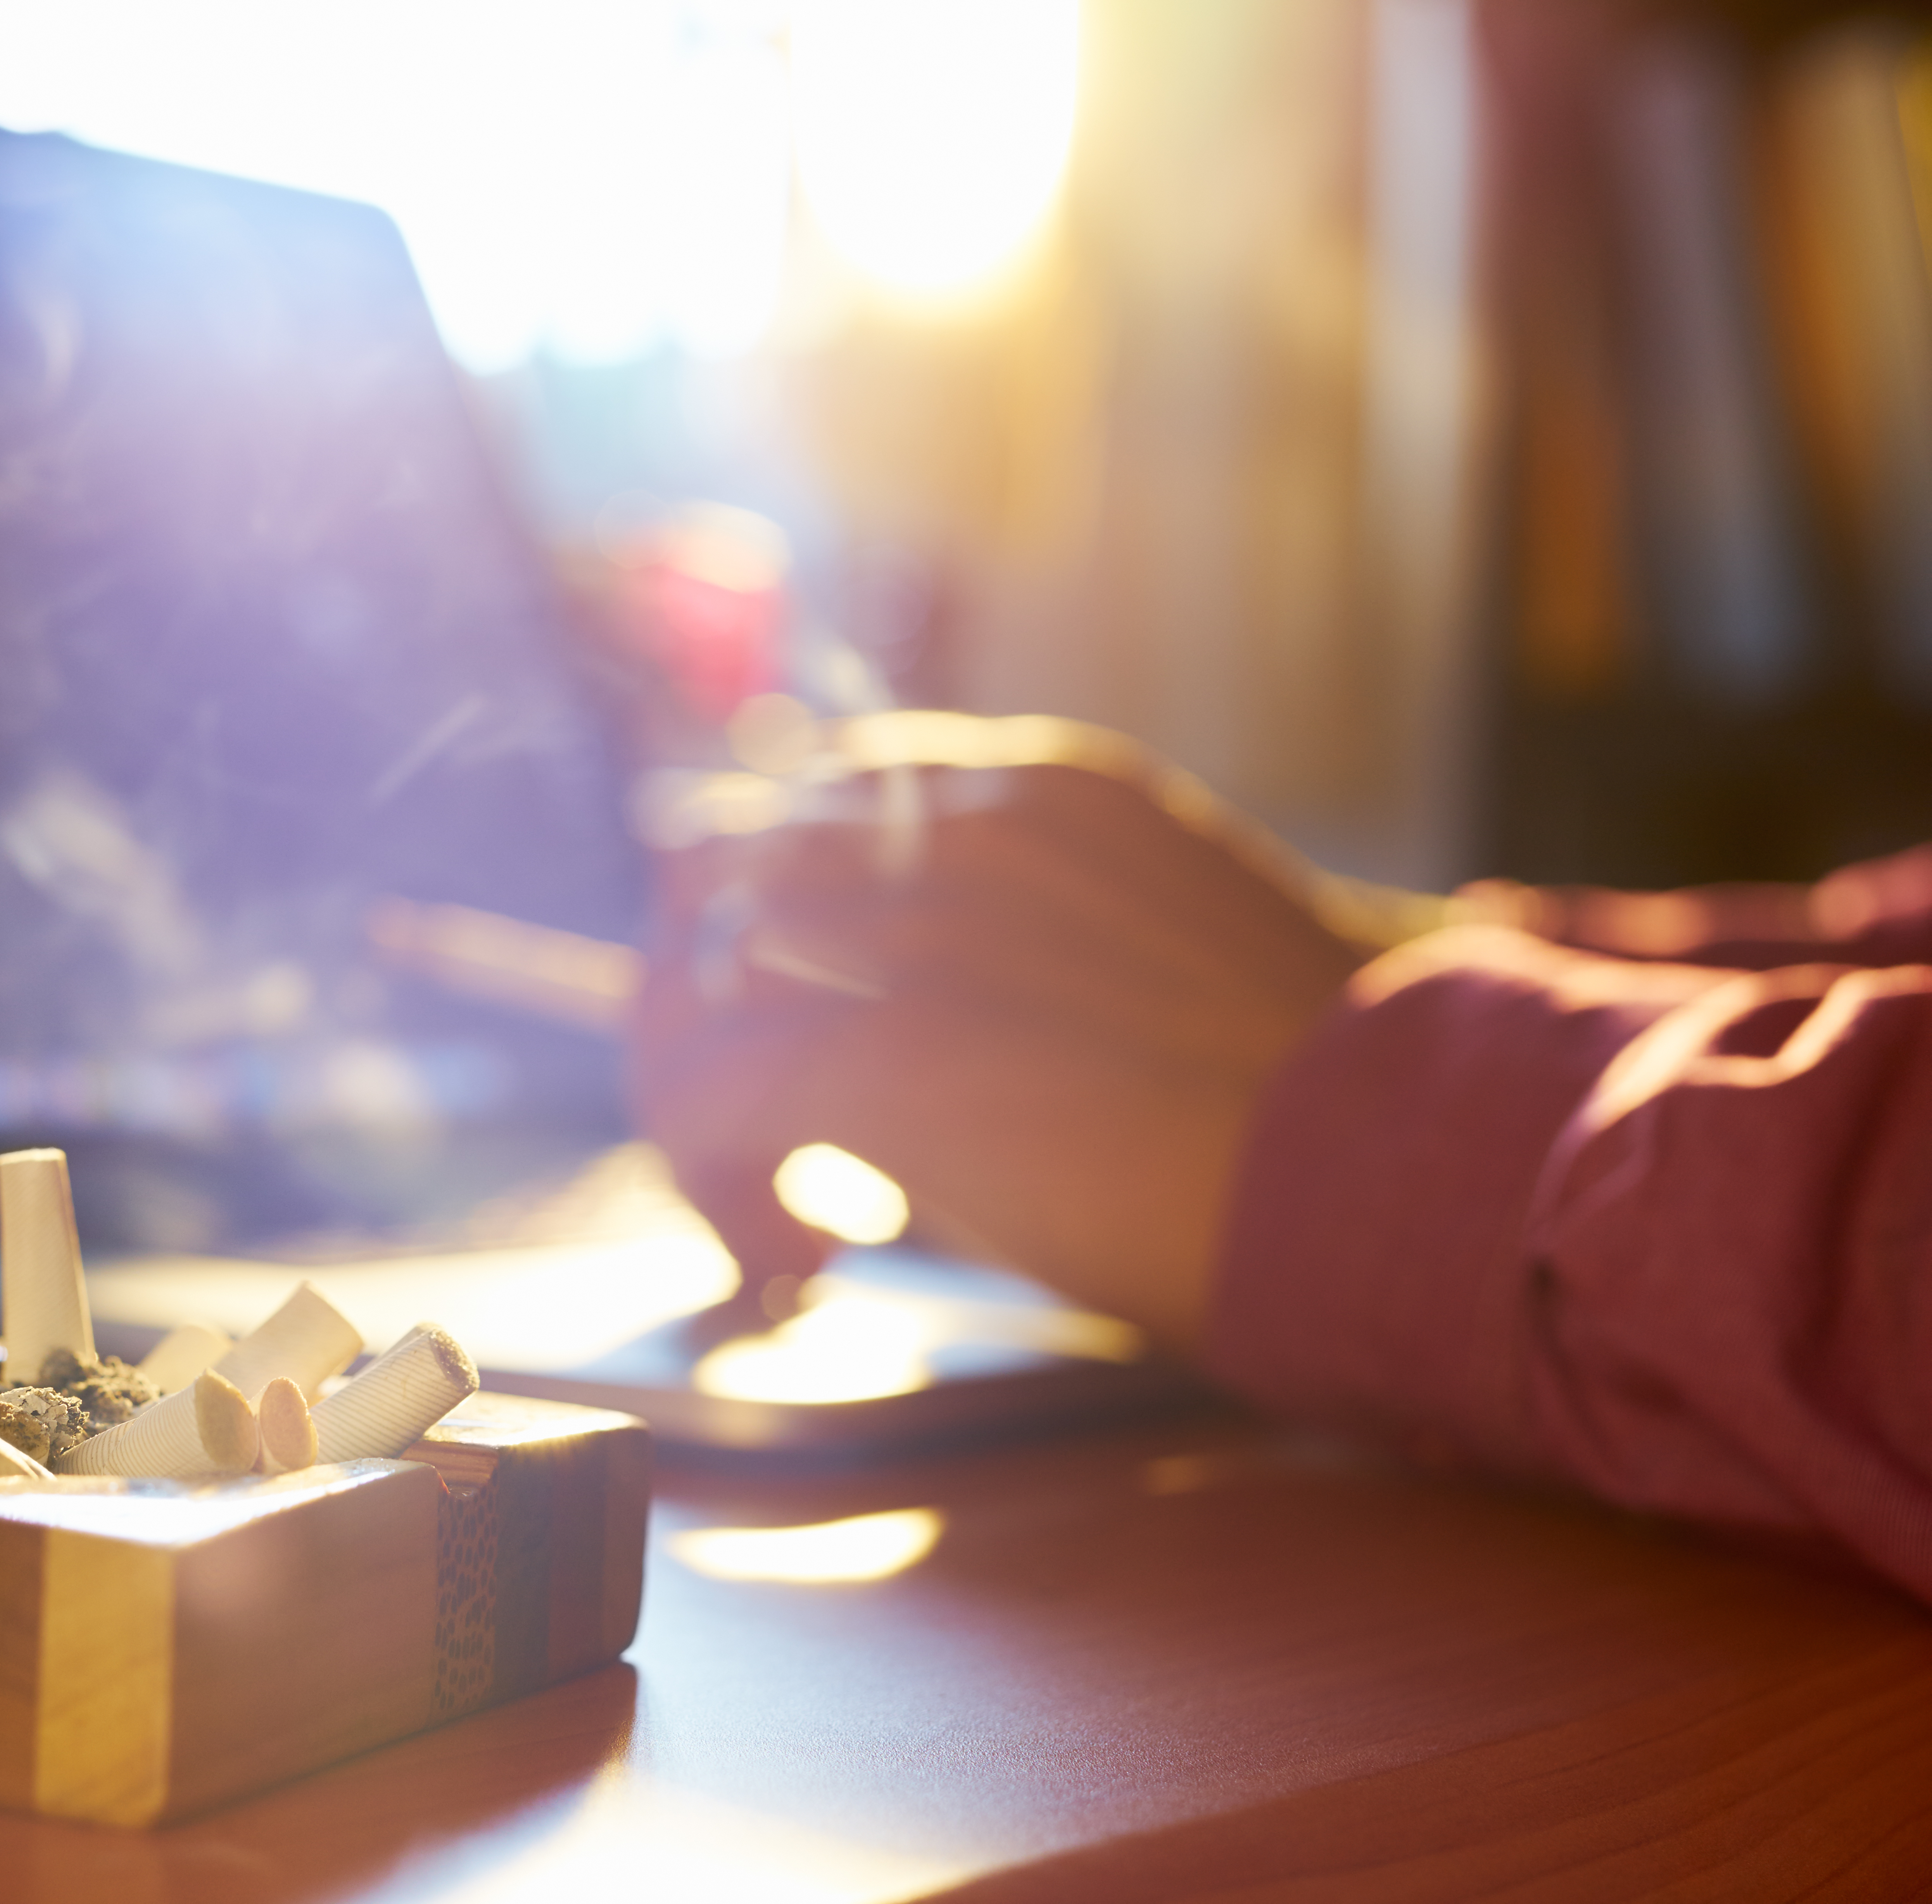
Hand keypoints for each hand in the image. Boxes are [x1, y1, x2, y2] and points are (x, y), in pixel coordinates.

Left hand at [631, 739, 1374, 1350]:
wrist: (1395, 1156)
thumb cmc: (1310, 1100)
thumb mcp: (1146, 969)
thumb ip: (1020, 974)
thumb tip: (914, 1083)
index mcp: (1030, 792)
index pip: (818, 800)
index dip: (777, 923)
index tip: (803, 1029)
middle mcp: (955, 826)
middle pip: (720, 872)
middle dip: (705, 1003)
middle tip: (751, 1133)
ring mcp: (915, 927)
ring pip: (693, 978)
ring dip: (699, 1095)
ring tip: (770, 1207)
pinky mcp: (884, 1049)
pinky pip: (708, 1095)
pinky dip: (714, 1182)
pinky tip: (791, 1258)